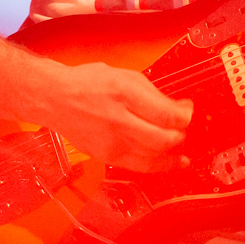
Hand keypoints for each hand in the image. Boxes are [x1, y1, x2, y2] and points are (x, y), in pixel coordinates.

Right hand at [28, 60, 193, 172]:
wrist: (55, 99)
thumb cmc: (90, 83)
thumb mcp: (126, 77)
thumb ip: (153, 93)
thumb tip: (179, 108)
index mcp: (125, 94)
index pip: (167, 115)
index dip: (185, 116)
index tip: (189, 110)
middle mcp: (118, 121)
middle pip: (162, 140)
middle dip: (181, 136)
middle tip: (184, 129)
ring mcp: (111, 143)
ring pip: (152, 158)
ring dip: (172, 155)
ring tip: (181, 151)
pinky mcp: (106, 157)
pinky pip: (138, 166)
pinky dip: (156, 165)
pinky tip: (166, 161)